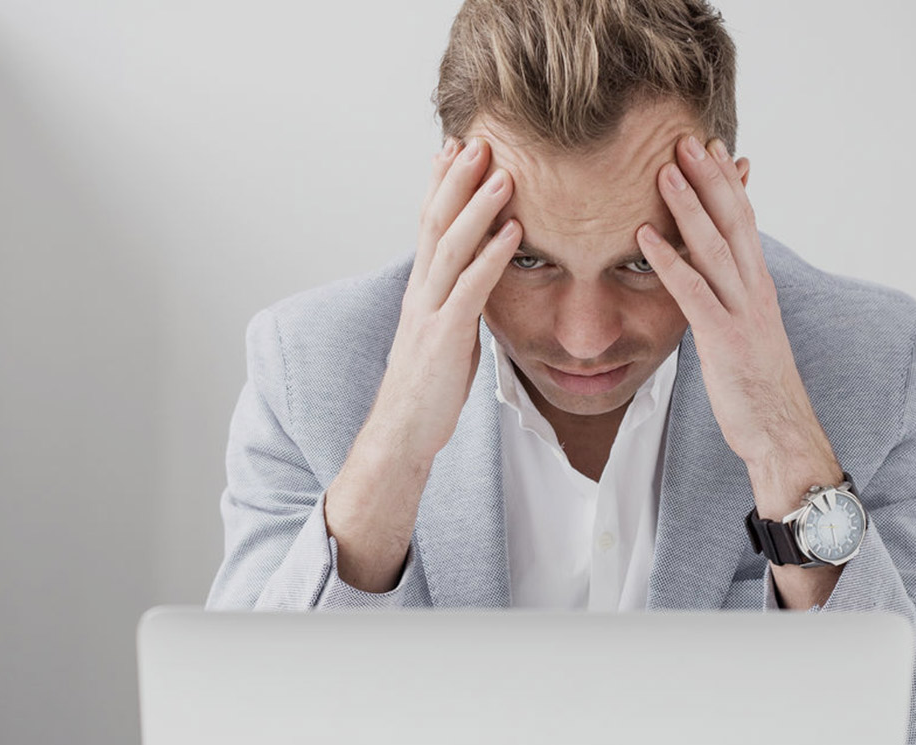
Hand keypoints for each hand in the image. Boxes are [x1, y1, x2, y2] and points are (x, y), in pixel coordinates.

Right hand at [366, 135, 521, 461]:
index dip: (440, 184)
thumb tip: (476, 280)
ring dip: (478, 207)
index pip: (428, 224)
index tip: (455, 148)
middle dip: (457, 179)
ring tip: (503, 173)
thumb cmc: (428, 387)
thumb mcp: (444, 333)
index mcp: (421, 289)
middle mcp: (421, 291)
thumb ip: (456, 300)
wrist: (402, 432)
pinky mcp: (445, 336)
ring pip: (451, 247)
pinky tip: (513, 232)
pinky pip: (470, 288)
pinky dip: (492, 257)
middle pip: (436, 222)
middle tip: (479, 141)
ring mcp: (430, 311)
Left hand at [635, 135, 828, 471]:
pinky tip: (645, 238)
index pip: (745, 222)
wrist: (784, 435)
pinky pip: (694, 292)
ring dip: (688, 206)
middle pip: (733, 221)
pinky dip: (669, 261)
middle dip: (709, 177)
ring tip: (663, 169)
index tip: (710, 149)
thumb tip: (715, 283)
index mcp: (759, 287)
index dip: (727, 183)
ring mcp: (742, 312)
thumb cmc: (760, 391)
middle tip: (685, 138)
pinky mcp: (724, 339)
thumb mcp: (747, 336)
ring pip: (715, 247)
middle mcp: (755, 290)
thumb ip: (731, 303)